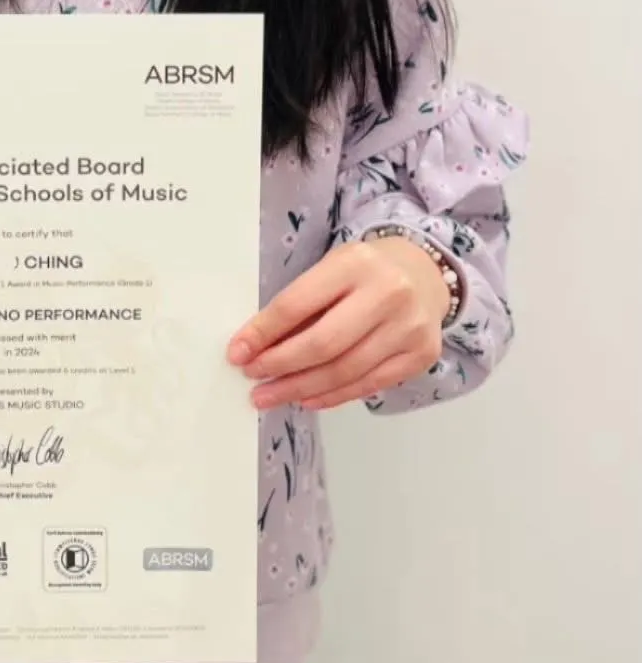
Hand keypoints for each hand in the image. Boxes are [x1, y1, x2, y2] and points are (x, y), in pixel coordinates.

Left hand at [227, 235, 451, 410]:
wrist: (425, 272)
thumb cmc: (366, 272)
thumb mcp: (332, 269)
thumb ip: (302, 304)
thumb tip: (256, 346)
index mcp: (355, 263)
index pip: (298, 303)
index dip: (263, 332)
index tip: (237, 352)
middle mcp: (387, 294)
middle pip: (323, 344)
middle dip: (280, 366)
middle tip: (252, 379)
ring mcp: (409, 328)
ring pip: (345, 371)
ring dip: (300, 388)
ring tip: (270, 395)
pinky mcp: (420, 355)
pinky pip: (368, 385)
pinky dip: (333, 396)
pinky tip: (307, 398)